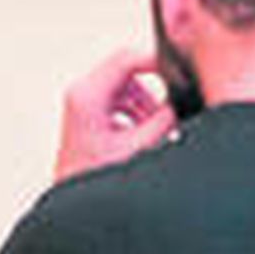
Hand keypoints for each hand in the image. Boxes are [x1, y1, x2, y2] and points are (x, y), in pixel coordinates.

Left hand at [53, 48, 176, 182]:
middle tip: (169, 110)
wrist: (73, 194)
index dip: (156, 61)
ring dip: (146, 104)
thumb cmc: (93, 176)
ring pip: (127, 86)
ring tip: (156, 129)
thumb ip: (162, 121)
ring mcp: (83, 100)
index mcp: (87, 95)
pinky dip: (137, 112)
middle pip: (128, 71)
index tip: (177, 72)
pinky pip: (121, 100)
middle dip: (154, 89)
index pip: (126, 59)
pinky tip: (145, 133)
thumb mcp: (137, 147)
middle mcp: (81, 93)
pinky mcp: (90, 111)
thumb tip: (181, 103)